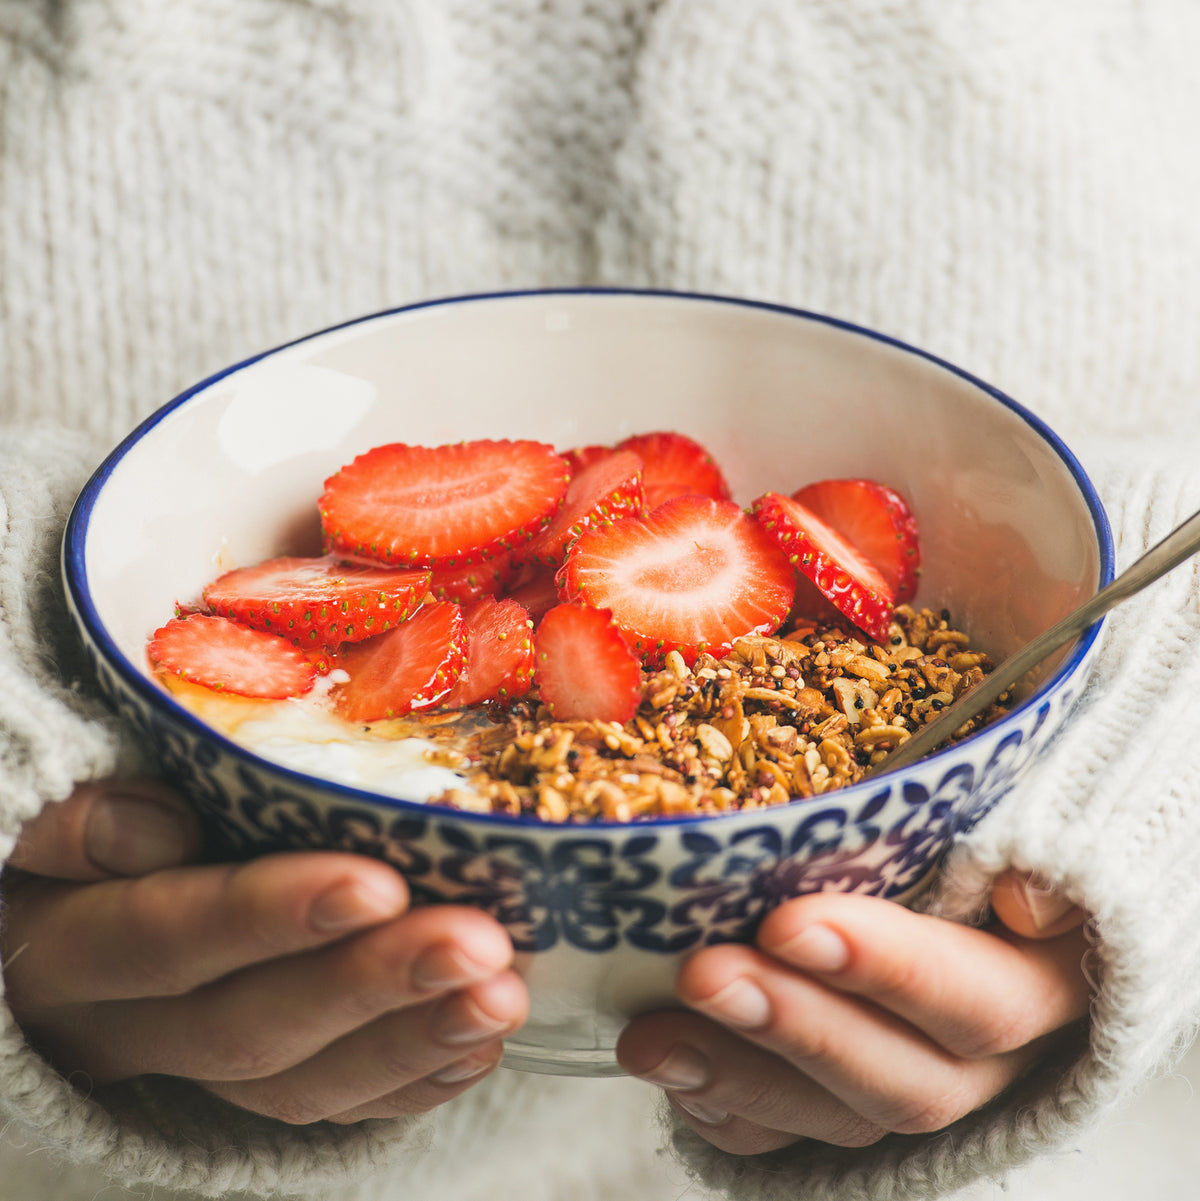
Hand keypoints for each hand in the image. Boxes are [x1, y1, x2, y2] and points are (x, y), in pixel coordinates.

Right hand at [2, 780, 527, 1123]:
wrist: (67, 926)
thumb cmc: (88, 839)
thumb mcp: (56, 820)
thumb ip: (87, 823)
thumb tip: (157, 826)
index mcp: (65, 950)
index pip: (159, 939)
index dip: (264, 918)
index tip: (375, 884)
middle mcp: (126, 1031)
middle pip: (248, 1026)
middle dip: (369, 986)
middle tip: (475, 945)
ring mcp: (194, 1075)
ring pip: (300, 1083)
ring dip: (410, 1040)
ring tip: (500, 996)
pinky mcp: (252, 1091)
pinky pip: (333, 1109)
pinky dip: (412, 1080)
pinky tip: (478, 1044)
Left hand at [616, 872, 1089, 1152]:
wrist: (969, 877)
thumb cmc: (987, 826)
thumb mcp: (1024, 815)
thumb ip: (1033, 848)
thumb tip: (1025, 904)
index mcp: (1051, 976)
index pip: (991, 996)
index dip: (895, 969)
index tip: (789, 923)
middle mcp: (997, 1054)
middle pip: (914, 1075)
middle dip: (799, 1026)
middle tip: (705, 972)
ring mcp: (924, 1085)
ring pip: (846, 1118)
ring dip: (745, 1073)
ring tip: (654, 1036)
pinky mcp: (856, 1106)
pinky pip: (794, 1140)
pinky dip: (729, 1110)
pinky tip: (671, 1070)